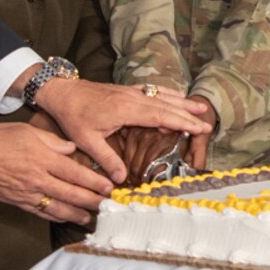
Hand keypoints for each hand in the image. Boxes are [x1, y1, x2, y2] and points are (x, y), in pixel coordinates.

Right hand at [0, 122, 113, 226]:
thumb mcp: (28, 131)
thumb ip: (53, 142)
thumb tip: (71, 148)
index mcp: (43, 158)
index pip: (76, 173)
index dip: (95, 182)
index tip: (108, 187)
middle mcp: (38, 178)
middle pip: (71, 193)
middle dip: (92, 201)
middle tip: (107, 206)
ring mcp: (27, 192)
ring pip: (57, 207)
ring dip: (76, 214)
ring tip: (89, 218)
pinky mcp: (16, 201)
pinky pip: (40, 211)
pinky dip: (54, 216)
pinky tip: (63, 218)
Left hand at [31, 79, 212, 183]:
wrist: (62, 92)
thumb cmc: (73, 116)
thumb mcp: (87, 141)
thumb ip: (106, 159)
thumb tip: (120, 179)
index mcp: (125, 110)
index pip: (160, 115)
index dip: (181, 122)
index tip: (198, 128)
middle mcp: (131, 98)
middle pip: (166, 105)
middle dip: (187, 114)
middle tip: (207, 124)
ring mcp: (130, 92)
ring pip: (161, 96)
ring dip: (181, 102)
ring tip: (200, 108)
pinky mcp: (126, 90)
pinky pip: (153, 91)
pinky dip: (167, 94)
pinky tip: (176, 96)